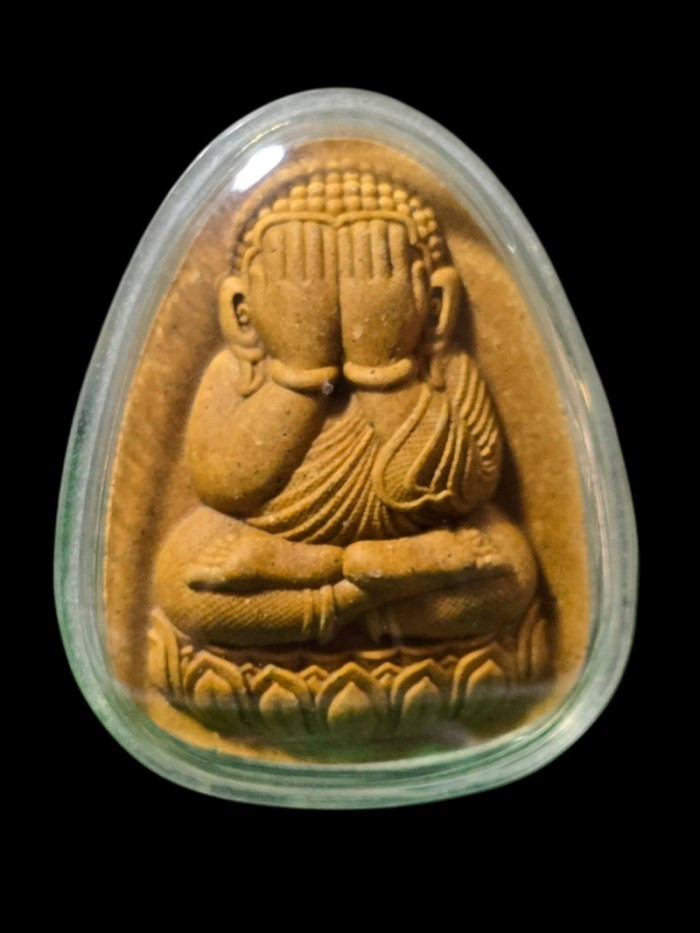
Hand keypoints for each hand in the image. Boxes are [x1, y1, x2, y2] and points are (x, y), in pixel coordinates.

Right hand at [246, 221, 339, 368]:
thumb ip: (255, 286)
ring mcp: (316, 288)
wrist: (306, 367)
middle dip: (303, 224)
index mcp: (274, 286)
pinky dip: (338, 245)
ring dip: (322, 230)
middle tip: (308, 215)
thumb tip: (255, 260)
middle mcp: (294, 284)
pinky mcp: (334, 295)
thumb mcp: (259, 315)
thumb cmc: (281, 340)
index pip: (277, 245)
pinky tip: (341, 236)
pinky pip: (336, 261)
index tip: (286, 222)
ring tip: (325, 220)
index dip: (282, 229)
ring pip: (318, 246)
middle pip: (298, 241)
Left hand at [338, 220, 428, 366]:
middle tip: (367, 217)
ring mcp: (363, 288)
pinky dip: (339, 247)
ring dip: (354, 231)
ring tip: (351, 222)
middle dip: (372, 225)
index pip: (398, 245)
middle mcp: (383, 283)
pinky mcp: (345, 295)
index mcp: (403, 285)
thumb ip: (420, 286)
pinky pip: (342, 262)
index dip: (392, 229)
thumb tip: (417, 260)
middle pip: (376, 241)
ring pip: (357, 248)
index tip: (387, 222)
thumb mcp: (419, 314)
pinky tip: (335, 238)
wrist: (376, 366)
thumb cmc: (399, 339)